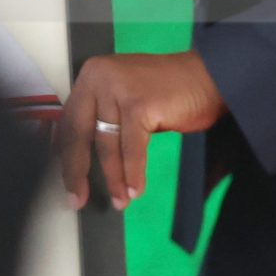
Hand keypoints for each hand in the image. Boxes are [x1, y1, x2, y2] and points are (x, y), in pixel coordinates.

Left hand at [59, 50, 225, 209]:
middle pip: (78, 133)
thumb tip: (83, 156)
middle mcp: (98, 77)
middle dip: (76, 171)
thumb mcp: (125, 97)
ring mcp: (118, 89)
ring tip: (119, 201)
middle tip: (77, 199)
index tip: (65, 180)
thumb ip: (104, 115)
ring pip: (106, 144)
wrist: (211, 76)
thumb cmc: (170, 90)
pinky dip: (133, 173)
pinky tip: (134, 190)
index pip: (68, 120)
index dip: (65, 154)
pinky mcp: (139, 104)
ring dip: (113, 178)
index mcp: (91, 75)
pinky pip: (131, 148)